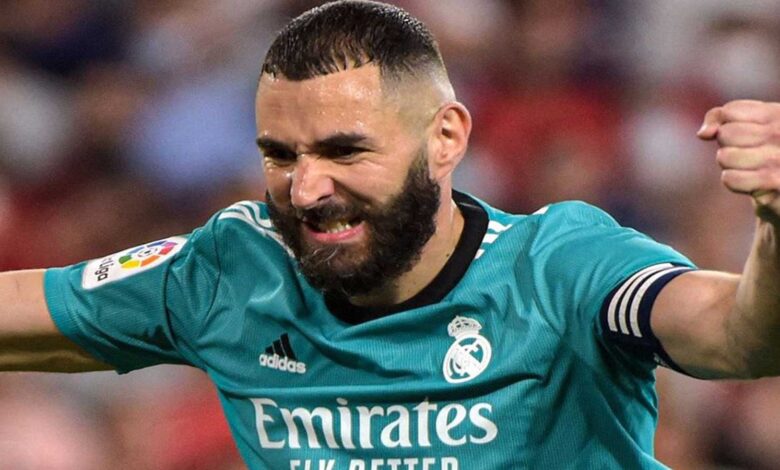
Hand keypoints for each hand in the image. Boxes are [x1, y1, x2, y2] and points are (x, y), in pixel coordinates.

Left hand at [698, 100, 779, 222]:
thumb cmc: (766, 154)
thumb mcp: (750, 126)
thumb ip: (721, 118)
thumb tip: (703, 134)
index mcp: (779, 113)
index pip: (729, 112)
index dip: (726, 127)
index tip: (747, 137)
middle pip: (725, 134)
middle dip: (729, 147)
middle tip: (750, 156)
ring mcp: (779, 157)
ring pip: (724, 156)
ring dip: (731, 167)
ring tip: (752, 169)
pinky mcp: (775, 182)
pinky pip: (730, 178)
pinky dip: (734, 182)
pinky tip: (751, 183)